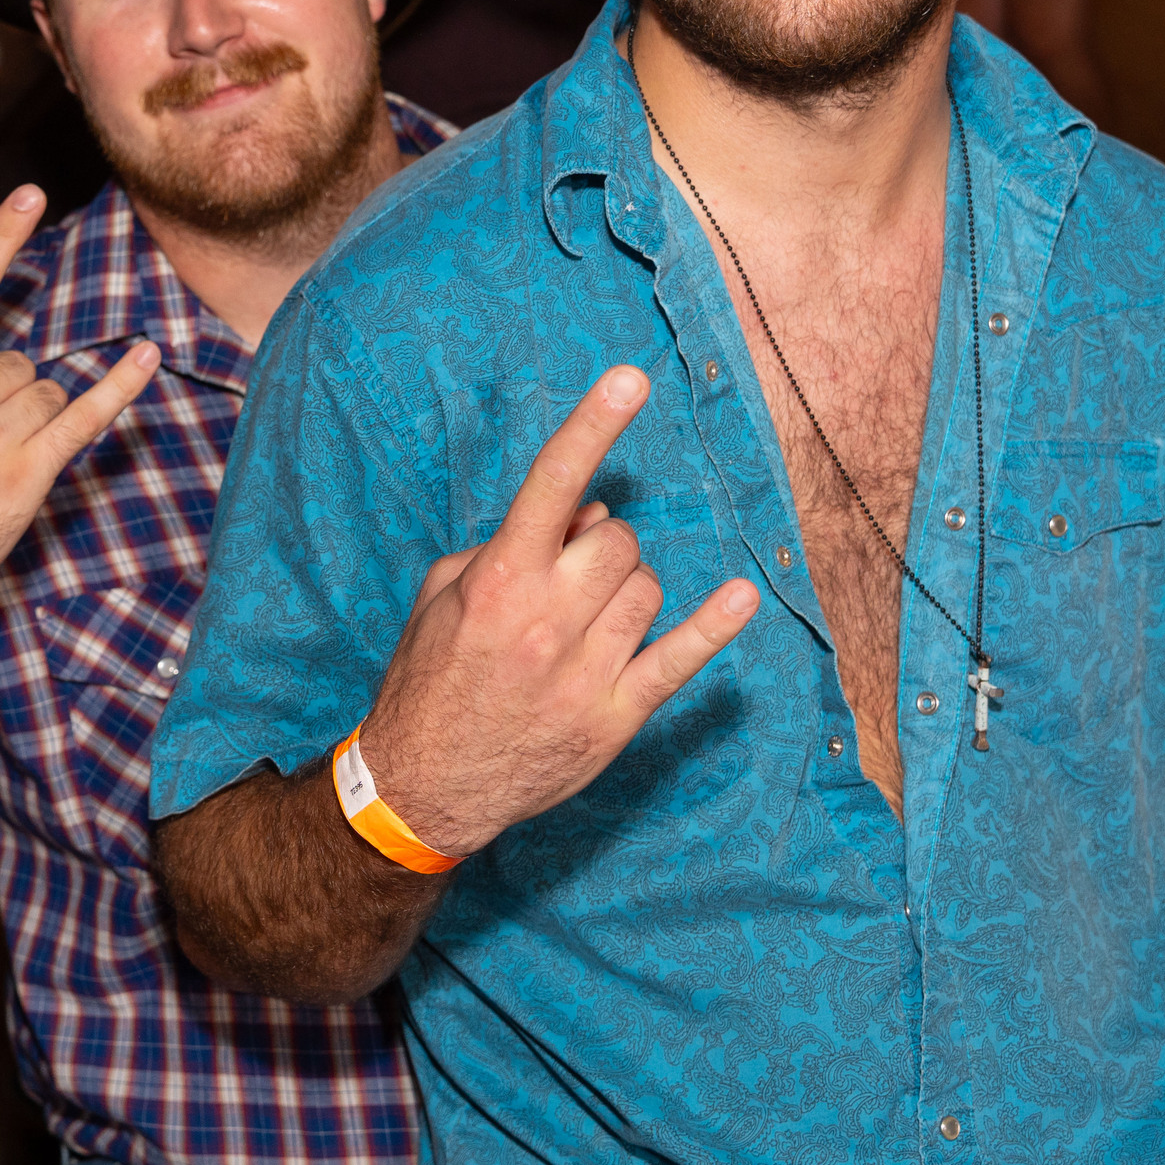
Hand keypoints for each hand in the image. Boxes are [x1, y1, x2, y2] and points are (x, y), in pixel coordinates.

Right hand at [353, 366, 758, 859]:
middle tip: (574, 577)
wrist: (424, 785)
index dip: (593, 426)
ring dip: (627, 590)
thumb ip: (508, 543)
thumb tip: (588, 514)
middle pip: (617, 541)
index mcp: (496, 581)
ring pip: (646, 590)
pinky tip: (740, 599)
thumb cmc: (430, 678)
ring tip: (589, 622)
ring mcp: (583, 672)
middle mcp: (542, 621)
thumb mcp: (443, 595)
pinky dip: (713, 628)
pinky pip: (678, 660)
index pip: (552, 485)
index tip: (630, 379)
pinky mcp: (613, 717)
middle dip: (603, 547)